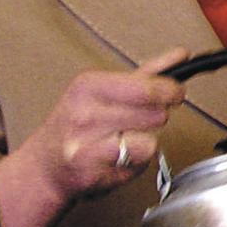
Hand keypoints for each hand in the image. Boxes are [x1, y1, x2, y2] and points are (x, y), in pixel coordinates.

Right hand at [0, 47, 187, 226]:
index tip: (175, 94)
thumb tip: (181, 55)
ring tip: (124, 142)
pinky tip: (117, 160)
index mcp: (88, 85)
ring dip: (145, 144)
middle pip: (156, 115)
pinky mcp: (91, 171)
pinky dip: (135, 164)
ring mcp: (86, 143)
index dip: (171, 92)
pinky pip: (138, 165)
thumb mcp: (106, 91)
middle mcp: (84, 113)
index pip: (148, 87)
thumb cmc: (78, 126)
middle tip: (139, 122)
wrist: (45, 167)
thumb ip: (147, 73)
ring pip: (150, 143)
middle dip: (156, 119)